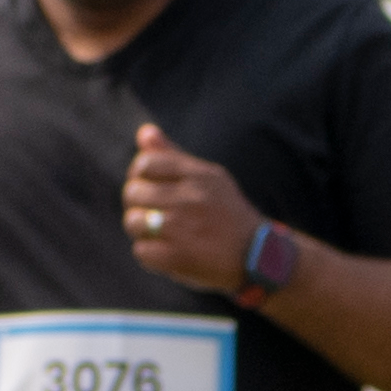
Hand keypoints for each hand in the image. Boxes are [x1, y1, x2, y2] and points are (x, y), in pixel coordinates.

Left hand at [119, 119, 259, 294]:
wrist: (257, 256)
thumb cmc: (226, 212)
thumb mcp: (208, 177)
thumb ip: (173, 155)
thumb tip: (144, 132)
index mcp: (199, 175)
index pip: (146, 163)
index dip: (138, 175)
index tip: (148, 186)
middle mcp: (191, 199)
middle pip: (133, 192)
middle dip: (137, 203)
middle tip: (152, 213)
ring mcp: (183, 229)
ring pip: (133, 221)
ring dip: (140, 230)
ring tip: (157, 232)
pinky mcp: (178, 258)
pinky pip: (141, 251)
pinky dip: (149, 254)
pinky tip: (165, 251)